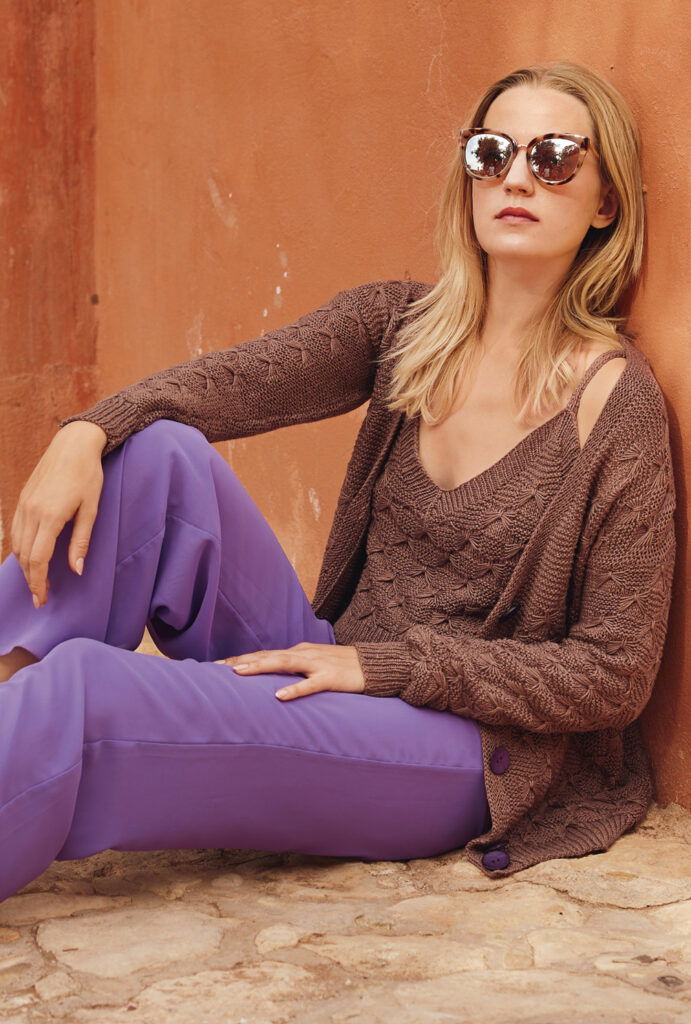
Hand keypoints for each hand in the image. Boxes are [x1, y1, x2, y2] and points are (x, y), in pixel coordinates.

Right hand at [11, 421, 106, 606]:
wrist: (73, 444)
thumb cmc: (88, 475)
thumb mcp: (91, 509)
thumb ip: (81, 541)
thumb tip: (76, 570)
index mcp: (50, 516)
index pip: (38, 559)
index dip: (38, 582)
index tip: (42, 599)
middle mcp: (31, 511)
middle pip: (24, 556)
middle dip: (30, 580)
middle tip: (39, 598)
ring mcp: (24, 504)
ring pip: (16, 544)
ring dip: (24, 566)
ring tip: (36, 581)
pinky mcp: (23, 498)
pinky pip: (15, 530)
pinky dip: (20, 548)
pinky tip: (29, 556)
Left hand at [213, 642, 365, 700]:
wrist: (374, 665)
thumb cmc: (342, 668)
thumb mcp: (315, 666)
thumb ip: (296, 671)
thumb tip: (272, 683)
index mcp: (299, 652)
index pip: (265, 654)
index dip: (241, 658)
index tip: (216, 665)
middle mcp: (304, 654)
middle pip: (268, 655)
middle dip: (241, 661)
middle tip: (215, 668)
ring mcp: (317, 664)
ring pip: (284, 663)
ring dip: (260, 667)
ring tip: (237, 673)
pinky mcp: (331, 677)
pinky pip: (310, 684)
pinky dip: (294, 689)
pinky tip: (279, 696)